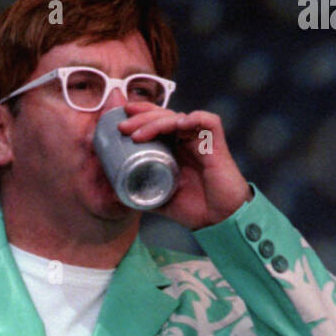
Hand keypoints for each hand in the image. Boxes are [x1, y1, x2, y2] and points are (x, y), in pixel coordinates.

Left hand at [118, 102, 252, 228]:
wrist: (220, 220)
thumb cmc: (195, 209)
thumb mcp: (161, 201)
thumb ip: (142, 194)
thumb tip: (116, 193)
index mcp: (174, 147)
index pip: (156, 121)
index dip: (140, 116)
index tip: (119, 121)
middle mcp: (187, 139)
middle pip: (163, 115)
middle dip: (141, 118)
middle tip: (122, 127)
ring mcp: (201, 139)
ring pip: (179, 117)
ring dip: (157, 122)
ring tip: (138, 135)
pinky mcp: (216, 143)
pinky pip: (208, 121)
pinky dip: (194, 119)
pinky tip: (179, 125)